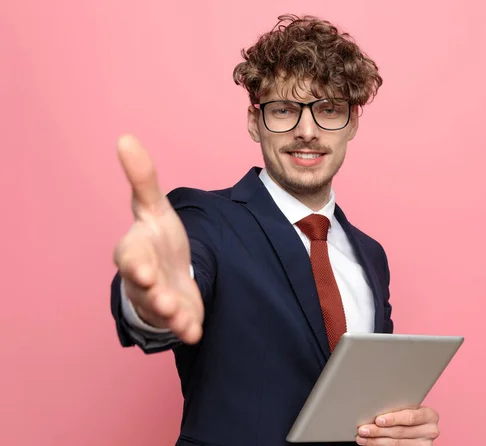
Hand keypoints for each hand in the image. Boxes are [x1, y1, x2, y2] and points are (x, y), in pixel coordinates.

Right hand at [113, 135, 203, 343]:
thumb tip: (125, 138)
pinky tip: (195, 331)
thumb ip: (143, 179)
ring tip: (180, 315)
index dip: (136, 264)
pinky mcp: (177, 314)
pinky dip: (185, 328)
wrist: (169, 269)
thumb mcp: (153, 207)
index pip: (130, 257)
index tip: (144, 269)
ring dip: (169, 313)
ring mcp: (158, 299)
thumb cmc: (157, 238)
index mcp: (135, 251)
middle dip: (151, 292)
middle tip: (163, 297)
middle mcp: (143, 278)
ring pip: (159, 310)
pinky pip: (179, 325)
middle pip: (142, 288)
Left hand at [355, 407, 439, 444]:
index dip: (393, 419)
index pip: (410, 417)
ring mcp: (425, 444)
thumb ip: (399, 408)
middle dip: (378, 431)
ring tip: (362, 438)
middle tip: (363, 429)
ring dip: (376, 441)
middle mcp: (430, 431)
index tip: (378, 420)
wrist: (420, 429)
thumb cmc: (410, 414)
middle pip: (400, 432)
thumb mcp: (409, 408)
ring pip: (396, 444)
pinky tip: (370, 444)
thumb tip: (372, 407)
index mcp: (430, 415)